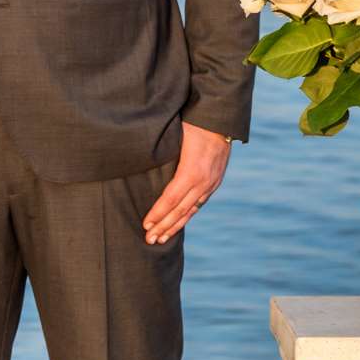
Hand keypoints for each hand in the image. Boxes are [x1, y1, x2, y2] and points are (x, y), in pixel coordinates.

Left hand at [144, 124, 230, 245]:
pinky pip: (199, 204)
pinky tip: (178, 223)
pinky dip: (187, 216)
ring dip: (175, 226)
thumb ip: (161, 155)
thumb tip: (138, 164)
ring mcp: (211, 183)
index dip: (158, 213)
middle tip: (149, 240)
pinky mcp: (215, 182)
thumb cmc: (192, 124)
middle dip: (164, 226)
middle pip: (180, 210)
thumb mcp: (175, 137)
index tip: (145, 224)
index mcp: (191, 171)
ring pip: (191, 210)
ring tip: (161, 239)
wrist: (221, 119)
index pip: (170, 199)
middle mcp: (203, 182)